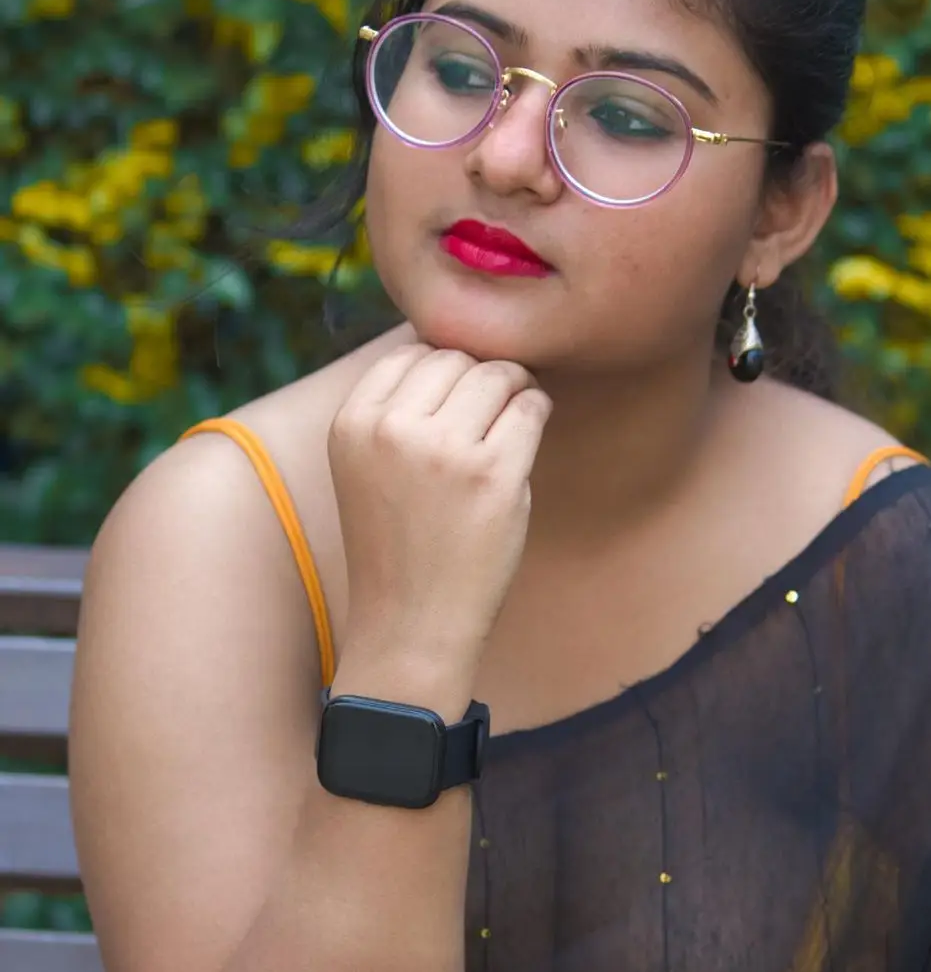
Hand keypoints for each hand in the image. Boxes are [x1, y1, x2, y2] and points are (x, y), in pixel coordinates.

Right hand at [328, 343, 552, 679]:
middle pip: (455, 357)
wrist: (410, 624)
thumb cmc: (397, 542)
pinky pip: (531, 408)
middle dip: (480, 375)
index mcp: (352, 423)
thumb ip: (397, 408)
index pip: (409, 353)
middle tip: (493, 408)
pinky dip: (537, 410)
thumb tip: (456, 347)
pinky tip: (528, 433)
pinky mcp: (494, 474)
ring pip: (496, 375)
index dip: (443, 368)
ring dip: (514, 387)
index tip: (460, 396)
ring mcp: (444, 451)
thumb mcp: (369, 465)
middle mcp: (391, 429)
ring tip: (513, 416)